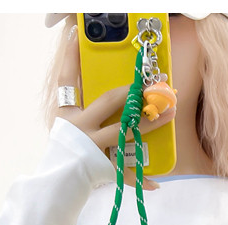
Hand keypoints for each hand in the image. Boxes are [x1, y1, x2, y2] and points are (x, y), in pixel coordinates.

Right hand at [56, 30, 175, 189]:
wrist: (58, 181)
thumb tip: (87, 72)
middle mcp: (81, 128)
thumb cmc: (65, 150)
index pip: (67, 79)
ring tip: (169, 114)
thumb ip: (76, 100)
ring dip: (149, 122)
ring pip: (125, 131)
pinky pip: (126, 174)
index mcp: (69, 114)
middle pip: (108, 102)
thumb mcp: (64, 123)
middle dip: (131, 91)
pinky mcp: (103, 168)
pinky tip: (157, 183)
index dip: (70, 57)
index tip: (76, 36)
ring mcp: (93, 147)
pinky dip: (142, 180)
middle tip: (150, 84)